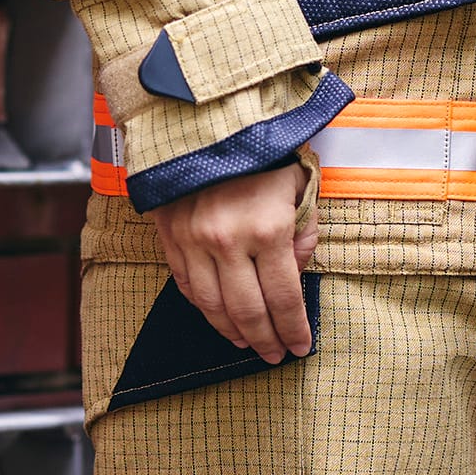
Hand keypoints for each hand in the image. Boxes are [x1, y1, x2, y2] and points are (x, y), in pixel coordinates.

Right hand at [151, 162, 317, 362]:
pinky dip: (203, 307)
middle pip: (248, 311)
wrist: (206, 119)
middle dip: (265, 340)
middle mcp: (228, 240)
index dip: (294, 329)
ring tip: (247, 343)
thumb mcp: (300, 184)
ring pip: (212, 306)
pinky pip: (186, 284)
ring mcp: (194, 240)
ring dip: (232, 332)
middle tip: (274, 355)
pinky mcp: (170, 235)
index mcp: (267, 228)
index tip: (300, 346)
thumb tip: (296, 270)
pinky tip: (218, 317)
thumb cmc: (262, 149)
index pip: (284, 297)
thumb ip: (304, 232)